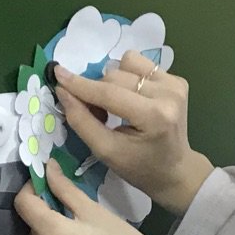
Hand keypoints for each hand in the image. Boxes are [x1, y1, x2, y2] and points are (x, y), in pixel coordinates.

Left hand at [14, 160, 165, 234]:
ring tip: (79, 230)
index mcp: (52, 233)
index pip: (23, 204)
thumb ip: (66, 190)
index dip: (31, 188)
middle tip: (72, 207)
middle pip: (32, 223)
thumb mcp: (96, 212)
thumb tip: (49, 168)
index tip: (48, 182)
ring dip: (50, 231)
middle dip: (46, 211)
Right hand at [52, 52, 213, 216]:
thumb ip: (82, 121)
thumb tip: (62, 91)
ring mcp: (175, 84)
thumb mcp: (106, 151)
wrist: (175, 171)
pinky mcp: (177, 80)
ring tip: (116, 105)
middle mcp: (168, 93)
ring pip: (127, 63)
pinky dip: (128, 78)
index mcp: (154, 116)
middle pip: (115, 76)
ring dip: (112, 81)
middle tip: (96, 115)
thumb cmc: (139, 167)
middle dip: (96, 91)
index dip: (80, 85)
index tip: (57, 75)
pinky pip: (140, 65)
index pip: (109, 93)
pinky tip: (131, 98)